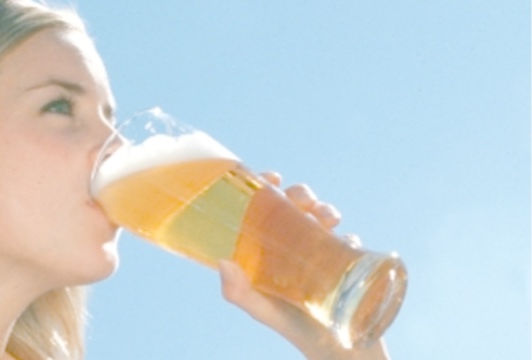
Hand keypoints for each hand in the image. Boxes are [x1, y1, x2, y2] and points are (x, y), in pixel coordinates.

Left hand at [218, 172, 389, 359]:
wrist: (331, 346)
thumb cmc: (289, 323)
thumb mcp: (258, 306)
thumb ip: (237, 290)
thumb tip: (223, 261)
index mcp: (268, 245)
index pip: (264, 206)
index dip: (265, 186)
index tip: (270, 177)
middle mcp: (293, 241)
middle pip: (296, 203)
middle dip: (301, 194)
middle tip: (302, 201)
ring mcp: (320, 247)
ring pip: (324, 214)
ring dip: (325, 209)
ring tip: (327, 219)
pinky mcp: (346, 258)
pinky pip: (349, 237)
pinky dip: (346, 235)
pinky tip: (343, 242)